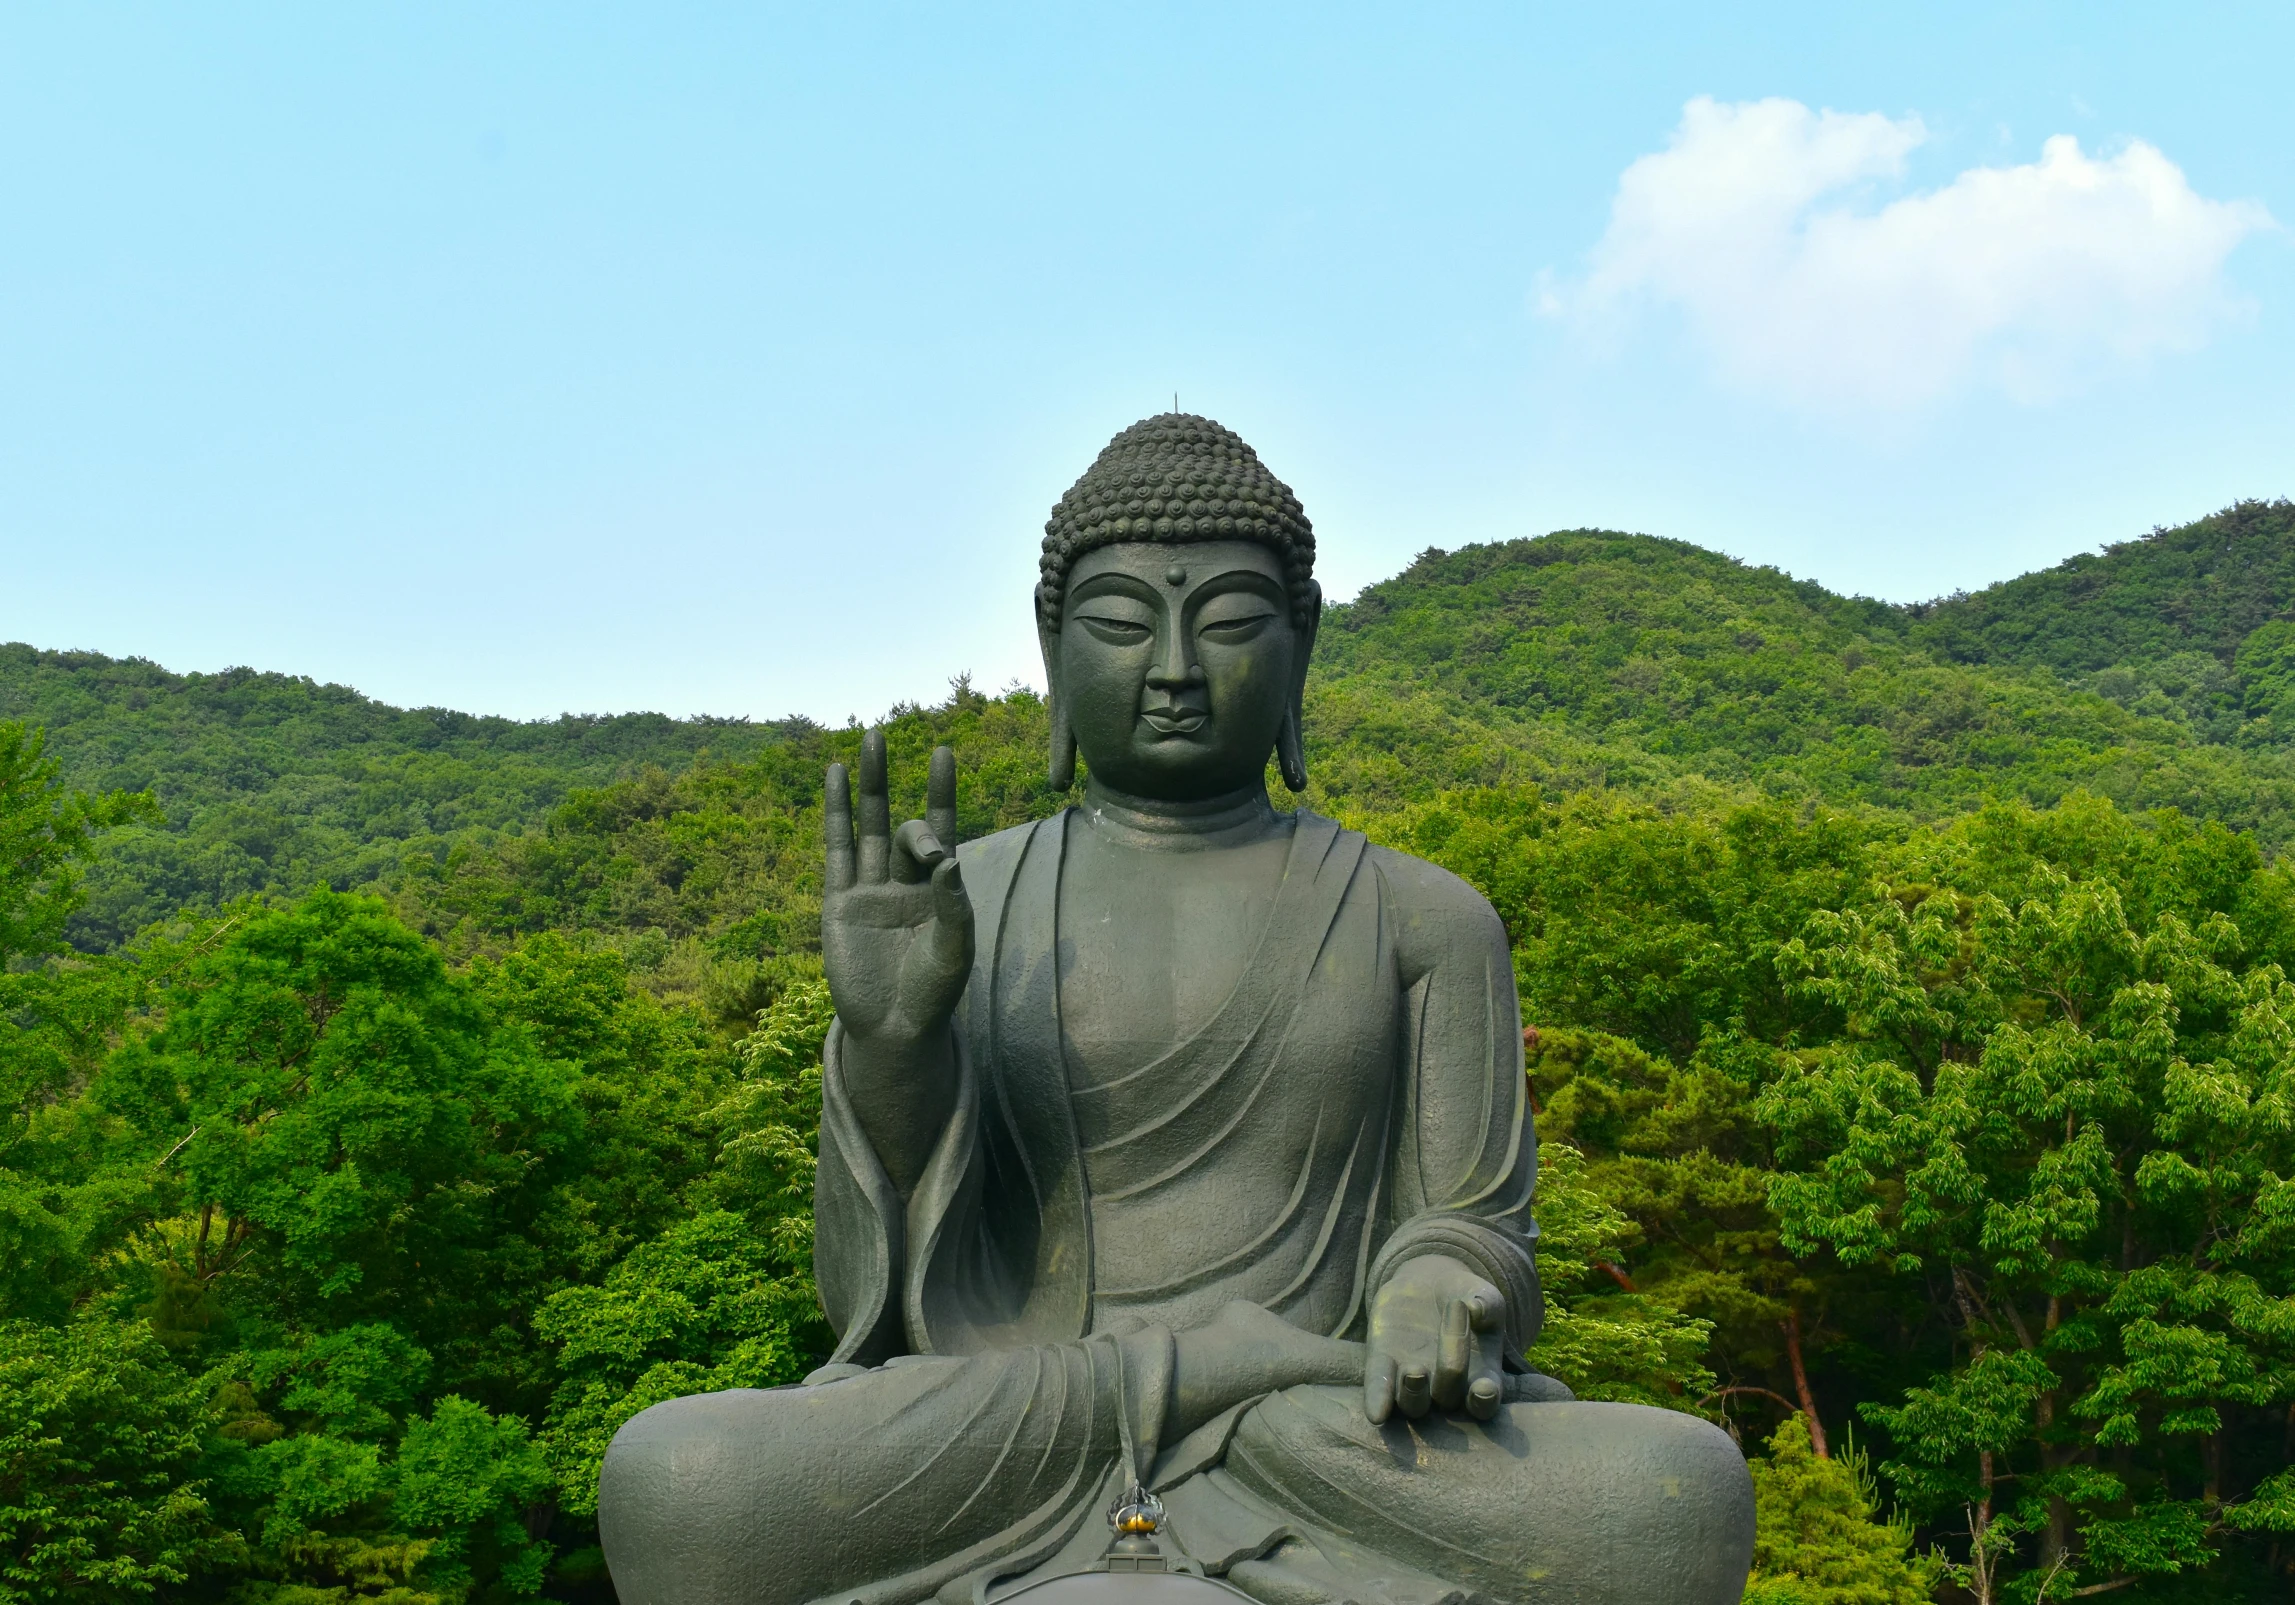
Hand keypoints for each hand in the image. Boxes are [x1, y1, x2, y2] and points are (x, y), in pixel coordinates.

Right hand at [821, 731, 973, 1049]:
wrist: (894, 1029)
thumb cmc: (934, 992)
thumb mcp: (954, 949)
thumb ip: (954, 904)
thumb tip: (950, 857)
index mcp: (938, 889)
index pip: (942, 829)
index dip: (941, 792)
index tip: (943, 752)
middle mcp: (904, 882)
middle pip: (906, 829)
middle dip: (911, 808)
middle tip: (906, 773)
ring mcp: (870, 889)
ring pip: (870, 826)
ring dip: (870, 783)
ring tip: (871, 738)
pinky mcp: (839, 902)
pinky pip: (838, 850)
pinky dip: (836, 813)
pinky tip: (835, 776)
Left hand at [1363, 1254, 1504, 1423]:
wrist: (1428, 1284)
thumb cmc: (1464, 1296)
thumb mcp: (1483, 1295)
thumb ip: (1487, 1304)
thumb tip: (1476, 1308)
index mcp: (1480, 1376)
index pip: (1485, 1401)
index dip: (1484, 1400)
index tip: (1484, 1389)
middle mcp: (1446, 1388)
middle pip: (1448, 1396)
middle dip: (1450, 1371)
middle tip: (1450, 1336)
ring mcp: (1413, 1381)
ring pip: (1413, 1405)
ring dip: (1413, 1395)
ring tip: (1415, 1372)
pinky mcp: (1383, 1367)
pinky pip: (1379, 1390)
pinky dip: (1377, 1401)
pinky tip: (1375, 1414)